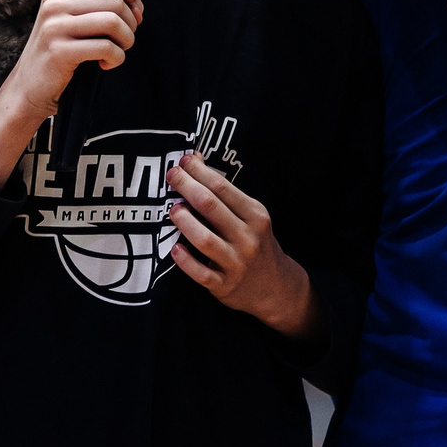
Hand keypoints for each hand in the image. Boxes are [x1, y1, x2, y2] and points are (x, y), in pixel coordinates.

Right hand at [0, 0, 144, 187]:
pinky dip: (116, 58)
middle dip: (131, 22)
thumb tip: (135, 3)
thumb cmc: (59, 51)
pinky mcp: (61, 51)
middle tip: (125, 38)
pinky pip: (107, 48)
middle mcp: (54, 4)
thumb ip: (96, 3)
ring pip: (114, 22)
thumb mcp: (69, 17)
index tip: (132, 3)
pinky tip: (106, 64)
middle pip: (114, 1)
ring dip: (126, 40)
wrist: (29, 87)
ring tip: (118, 50)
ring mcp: (55, 27)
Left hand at [166, 155, 321, 342]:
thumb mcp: (252, 216)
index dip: (199, 171)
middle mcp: (248, 237)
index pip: (222, 187)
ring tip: (172, 209)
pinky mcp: (224, 285)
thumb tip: (196, 161)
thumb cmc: (256, 243)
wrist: (274, 286)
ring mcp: (236, 262)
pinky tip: (174, 248)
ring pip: (205, 239)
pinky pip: (201, 273)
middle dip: (187, 186)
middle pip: (211, 206)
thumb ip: (226, 193)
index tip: (183, 160)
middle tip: (171, 175)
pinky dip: (186, 261)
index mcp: (255, 215)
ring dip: (184, 222)